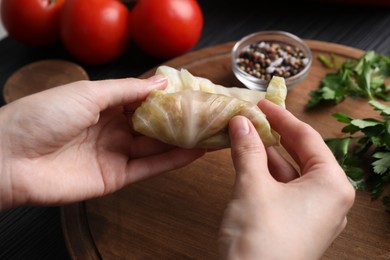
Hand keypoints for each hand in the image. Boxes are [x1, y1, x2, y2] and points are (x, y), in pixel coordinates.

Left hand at [0, 75, 204, 210]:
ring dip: (182, 141)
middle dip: (179, 120)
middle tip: (208, 115)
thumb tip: (162, 82)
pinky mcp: (117, 177)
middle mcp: (112, 128)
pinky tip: (194, 153)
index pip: (144, 99)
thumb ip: (128, 90)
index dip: (168, 97)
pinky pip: (150, 168)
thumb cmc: (43, 116)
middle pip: (153, 124)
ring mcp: (116, 153)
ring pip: (156, 146)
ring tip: (210, 133)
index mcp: (104, 104)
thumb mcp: (89, 93)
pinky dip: (173, 161)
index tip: (193, 92)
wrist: (9, 159)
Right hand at [219, 99, 354, 259]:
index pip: (307, 138)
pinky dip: (267, 174)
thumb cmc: (260, 237)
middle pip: (302, 155)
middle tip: (253, 118)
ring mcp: (316, 214)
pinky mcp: (299, 225)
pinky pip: (285, 189)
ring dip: (268, 154)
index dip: (281, 118)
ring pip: (291, 173)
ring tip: (246, 135)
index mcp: (332, 184)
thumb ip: (248, 149)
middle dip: (275, 135)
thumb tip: (240, 122)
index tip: (261, 104)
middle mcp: (331, 199)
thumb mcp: (252, 185)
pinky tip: (250, 161)